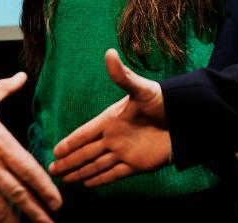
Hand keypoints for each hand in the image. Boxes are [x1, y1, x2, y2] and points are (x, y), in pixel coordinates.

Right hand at [48, 48, 169, 186]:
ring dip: (81, 173)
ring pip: (96, 165)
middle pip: (86, 153)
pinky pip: (114, 174)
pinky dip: (100, 180)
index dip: (70, 143)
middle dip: (69, 161)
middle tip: (52, 170)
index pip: (84, 134)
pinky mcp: (137, 164)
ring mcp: (124, 152)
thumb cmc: (162, 100)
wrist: (185, 119)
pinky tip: (88, 184)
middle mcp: (114, 137)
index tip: (55, 151)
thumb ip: (123, 75)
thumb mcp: (141, 88)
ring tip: (65, 179)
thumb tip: (109, 53)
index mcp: (111, 120)